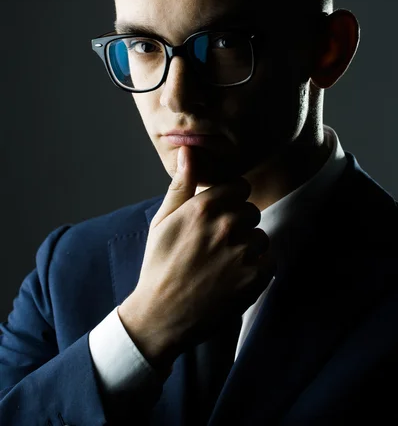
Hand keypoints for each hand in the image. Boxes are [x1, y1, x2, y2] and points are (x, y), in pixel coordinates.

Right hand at [118, 146, 272, 370]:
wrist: (162, 315)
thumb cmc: (160, 264)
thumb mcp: (163, 220)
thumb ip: (182, 184)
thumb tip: (189, 150)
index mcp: (204, 206)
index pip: (239, 186)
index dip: (230, 201)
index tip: (218, 216)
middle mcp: (226, 225)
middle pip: (251, 210)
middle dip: (238, 224)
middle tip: (216, 244)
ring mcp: (243, 252)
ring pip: (261, 236)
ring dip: (248, 247)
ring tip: (223, 264)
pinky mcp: (255, 277)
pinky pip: (270, 260)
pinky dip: (258, 268)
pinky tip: (234, 277)